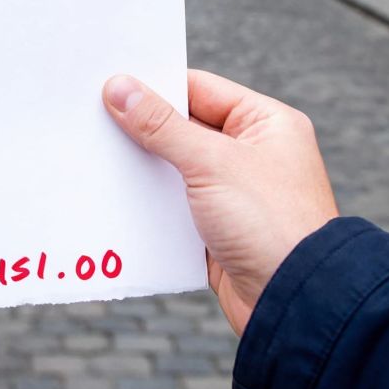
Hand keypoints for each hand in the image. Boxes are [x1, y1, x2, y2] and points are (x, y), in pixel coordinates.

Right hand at [103, 70, 338, 335]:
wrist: (296, 302)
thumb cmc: (269, 222)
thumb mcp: (211, 163)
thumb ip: (161, 125)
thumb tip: (119, 88)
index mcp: (267, 123)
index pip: (200, 89)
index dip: (156, 87)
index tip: (109, 86)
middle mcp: (254, 154)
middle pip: (184, 129)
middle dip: (142, 131)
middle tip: (92, 121)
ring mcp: (236, 194)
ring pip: (176, 170)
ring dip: (143, 170)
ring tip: (96, 159)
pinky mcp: (219, 231)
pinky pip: (176, 208)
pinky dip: (150, 206)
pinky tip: (115, 201)